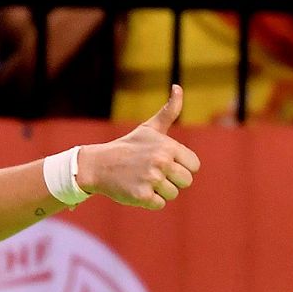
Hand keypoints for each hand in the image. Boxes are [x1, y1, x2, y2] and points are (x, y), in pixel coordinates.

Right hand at [78, 84, 201, 209]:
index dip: (180, 166)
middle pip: (186, 182)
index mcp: (168, 146)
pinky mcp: (141, 196)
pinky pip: (159, 204)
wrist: (98, 164)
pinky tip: (136, 189)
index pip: (194, 166)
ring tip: (142, 180)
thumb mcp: (149, 128)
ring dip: (159, 191)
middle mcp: (161, 162)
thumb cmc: (128, 146)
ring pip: (172, 194)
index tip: (164, 163)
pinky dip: (148, 200)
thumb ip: (169, 111)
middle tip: (152, 173)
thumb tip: (178, 87)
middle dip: (171, 180)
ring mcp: (151, 180)